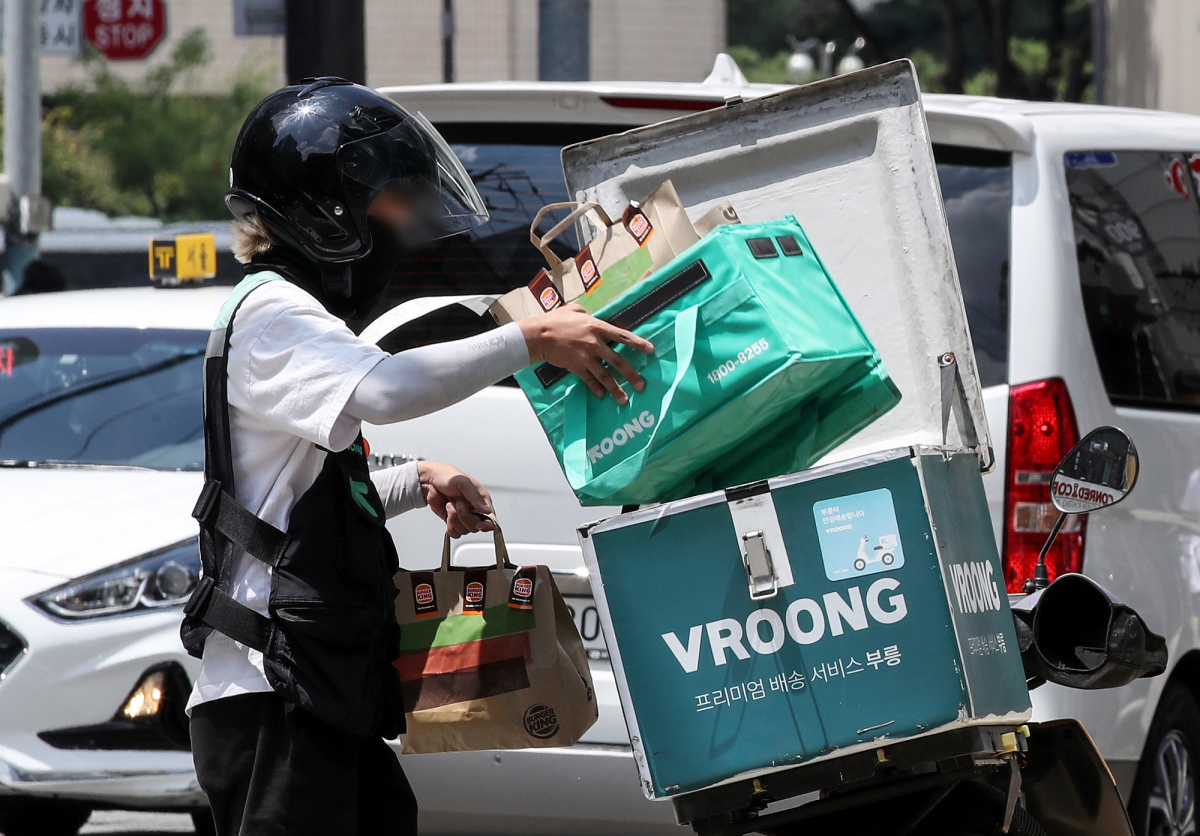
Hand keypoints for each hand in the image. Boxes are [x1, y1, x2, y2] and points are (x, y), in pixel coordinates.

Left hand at [417, 461, 494, 537]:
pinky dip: (450, 526)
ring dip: (455, 519)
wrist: (430, 480)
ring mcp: (463, 517)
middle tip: (458, 504)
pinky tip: (447, 514)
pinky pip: (454, 533)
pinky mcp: (452, 522)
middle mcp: (474, 511)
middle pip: (476, 526)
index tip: (480, 524)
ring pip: (464, 530)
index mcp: (482, 501)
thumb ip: (476, 498)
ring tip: (450, 504)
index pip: (490, 519)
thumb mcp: (464, 483)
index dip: (487, 525)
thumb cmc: (449, 477)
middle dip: (465, 517)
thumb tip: (487, 511)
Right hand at [518, 304, 653, 404]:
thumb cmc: (555, 320)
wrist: (538, 336)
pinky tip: (602, 395)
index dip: (638, 343)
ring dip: (615, 389)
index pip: (623, 336)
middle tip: (641, 385)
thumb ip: (590, 315)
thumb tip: (597, 319)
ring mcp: (585, 357)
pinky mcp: (576, 367)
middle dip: (631, 374)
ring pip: (605, 375)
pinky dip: (596, 388)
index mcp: (597, 327)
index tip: (651, 350)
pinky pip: (589, 380)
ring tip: (624, 399)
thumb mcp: (576, 310)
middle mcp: (594, 343)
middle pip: (618, 361)